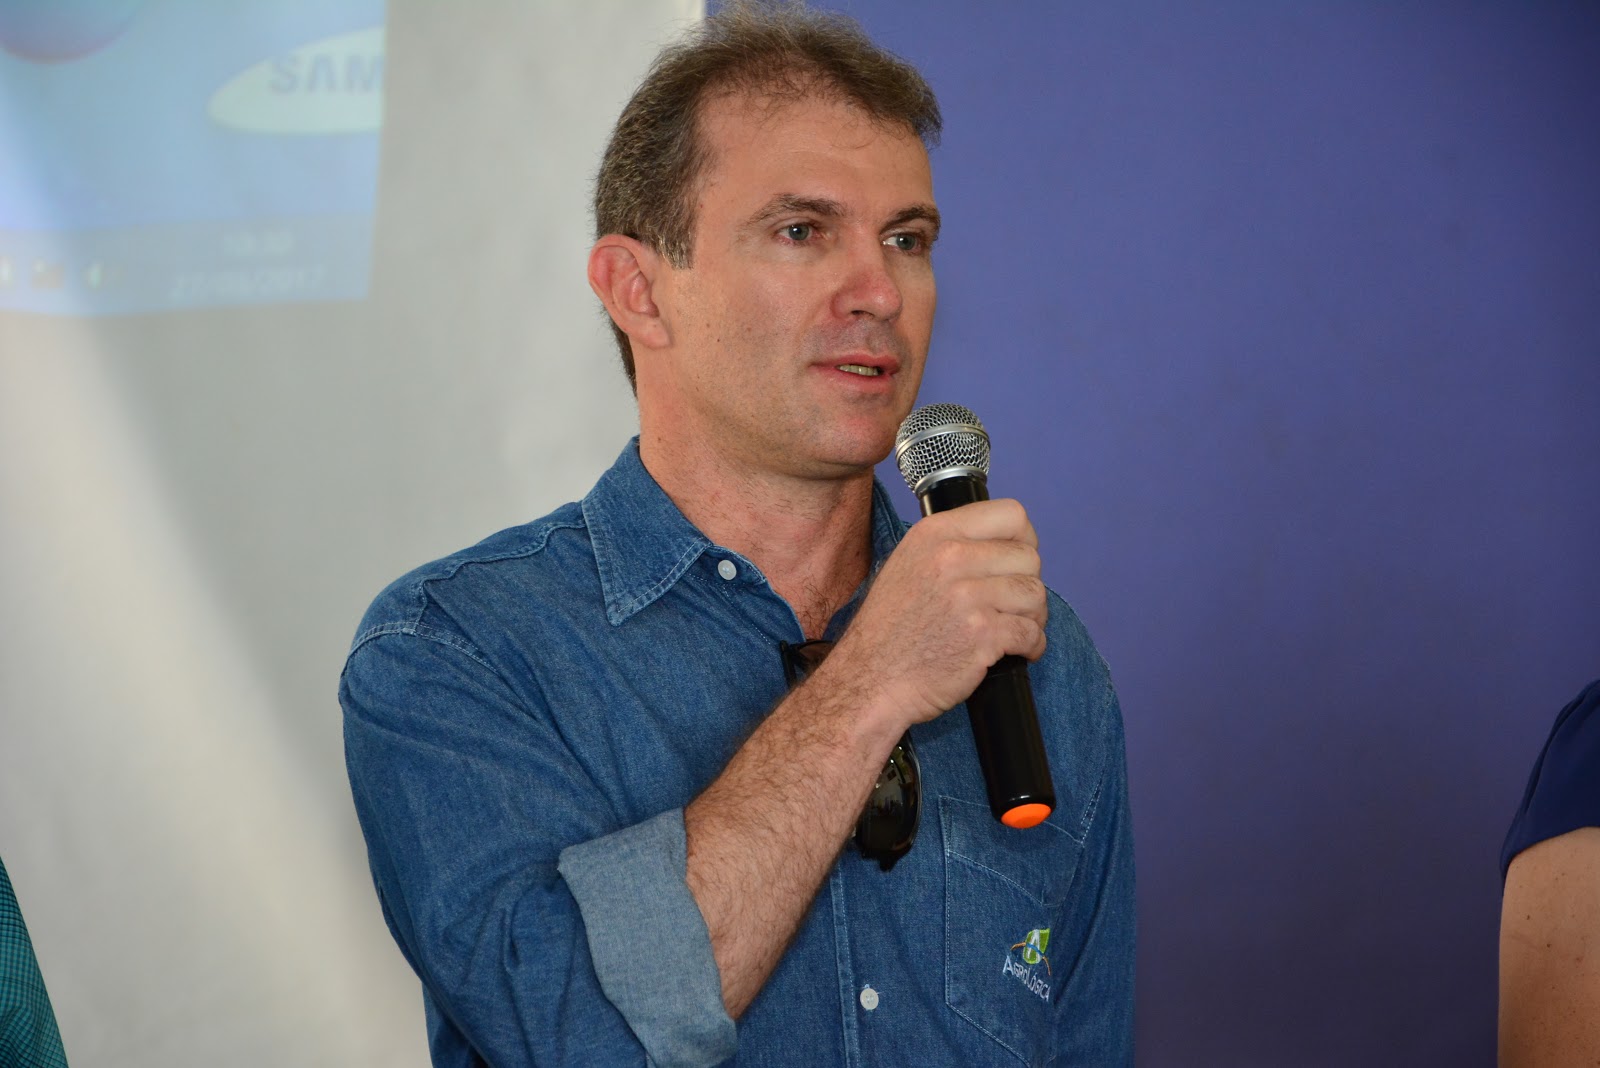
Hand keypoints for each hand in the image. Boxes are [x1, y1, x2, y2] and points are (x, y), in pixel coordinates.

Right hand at [823, 498, 1047, 728]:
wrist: (871, 677)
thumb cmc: (890, 628)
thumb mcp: (909, 563)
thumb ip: (952, 545)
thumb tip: (1003, 545)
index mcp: (935, 534)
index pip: (1011, 514)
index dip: (1024, 539)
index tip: (1018, 561)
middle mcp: (951, 558)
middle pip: (1029, 557)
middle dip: (1027, 584)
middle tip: (1012, 605)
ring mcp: (967, 597)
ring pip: (1035, 594)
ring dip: (1033, 616)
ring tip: (1014, 628)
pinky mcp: (982, 635)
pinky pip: (1032, 633)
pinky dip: (1033, 645)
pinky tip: (1018, 651)